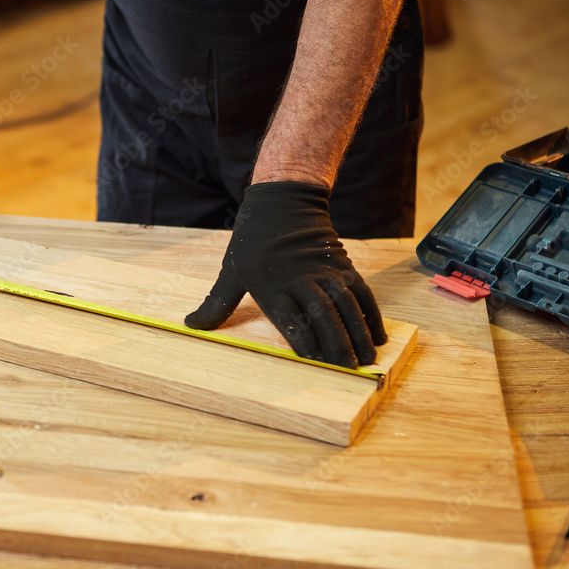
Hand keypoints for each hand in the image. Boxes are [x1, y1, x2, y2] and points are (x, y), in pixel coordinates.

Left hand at [185, 181, 386, 367]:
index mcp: (270, 285)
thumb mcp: (230, 271)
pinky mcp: (342, 264)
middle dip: (338, 342)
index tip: (319, 364)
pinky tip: (377, 334)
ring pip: (346, 303)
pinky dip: (371, 313)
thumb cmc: (252, 240)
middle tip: (350, 368)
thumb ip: (216, 303)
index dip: (306, 342)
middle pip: (323, 314)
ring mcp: (324, 270)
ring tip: (367, 357)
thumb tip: (191, 325)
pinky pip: (361, 291)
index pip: (291, 319)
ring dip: (359, 331)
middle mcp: (300, 278)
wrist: (282, 199)